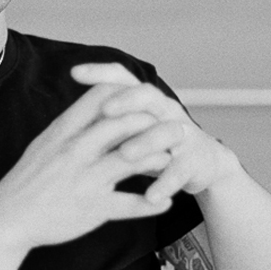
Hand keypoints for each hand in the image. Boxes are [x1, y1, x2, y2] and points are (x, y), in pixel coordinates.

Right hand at [0, 82, 175, 251]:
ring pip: (132, 159)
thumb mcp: (46, 141)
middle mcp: (76, 150)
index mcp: (65, 130)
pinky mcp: (92, 208)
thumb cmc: (29, 178)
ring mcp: (85, 179)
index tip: (146, 103)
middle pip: (124, 123)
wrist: (8, 216)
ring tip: (173, 159)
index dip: (129, 96)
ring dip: (159, 158)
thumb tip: (99, 103)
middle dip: (155, 123)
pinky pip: (129, 204)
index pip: (103, 97)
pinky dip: (151, 204)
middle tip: (177, 127)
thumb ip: (73, 123)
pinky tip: (166, 204)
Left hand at [71, 63, 238, 200]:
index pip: (121, 78)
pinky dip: (166, 183)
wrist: (202, 163)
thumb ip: (106, 119)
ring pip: (165, 131)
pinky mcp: (194, 161)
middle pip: (146, 95)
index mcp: (143, 101)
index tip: (74, 73)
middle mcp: (164, 110)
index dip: (100, 72)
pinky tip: (151, 197)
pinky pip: (180, 170)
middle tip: (105, 111)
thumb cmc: (154, 145)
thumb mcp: (130, 129)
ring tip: (125, 154)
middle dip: (126, 101)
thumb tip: (68, 112)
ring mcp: (182, 134)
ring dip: (145, 142)